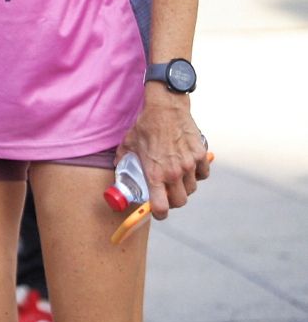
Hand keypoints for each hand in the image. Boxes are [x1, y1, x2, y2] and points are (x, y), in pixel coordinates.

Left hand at [120, 93, 209, 218]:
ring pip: (192, 188)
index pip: (161, 206)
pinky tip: (189, 167)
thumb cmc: (145, 125)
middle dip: (173, 202)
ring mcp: (190, 164)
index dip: (159, 214)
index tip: (158, 212)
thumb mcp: (128, 143)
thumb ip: (123, 159)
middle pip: (180, 202)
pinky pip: (203, 174)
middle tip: (168, 195)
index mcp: (155, 173)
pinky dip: (198, 174)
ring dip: (184, 187)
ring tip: (176, 178)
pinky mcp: (200, 156)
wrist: (166, 108)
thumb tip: (118, 168)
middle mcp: (174, 172)